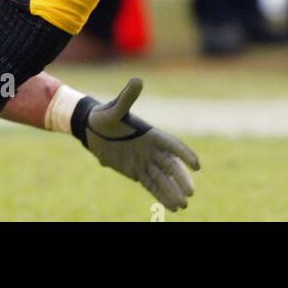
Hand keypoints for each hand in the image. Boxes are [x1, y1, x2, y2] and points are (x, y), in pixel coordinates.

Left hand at [74, 78, 198, 211]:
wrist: (90, 128)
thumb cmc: (103, 115)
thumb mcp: (114, 108)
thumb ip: (127, 97)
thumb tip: (138, 80)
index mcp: (149, 134)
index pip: (170, 145)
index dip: (184, 154)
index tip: (197, 165)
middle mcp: (150, 149)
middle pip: (170, 166)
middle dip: (180, 179)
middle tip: (190, 193)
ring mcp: (144, 161)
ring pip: (162, 179)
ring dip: (172, 191)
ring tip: (183, 206)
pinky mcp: (136, 172)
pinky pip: (151, 185)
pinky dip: (161, 195)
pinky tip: (172, 206)